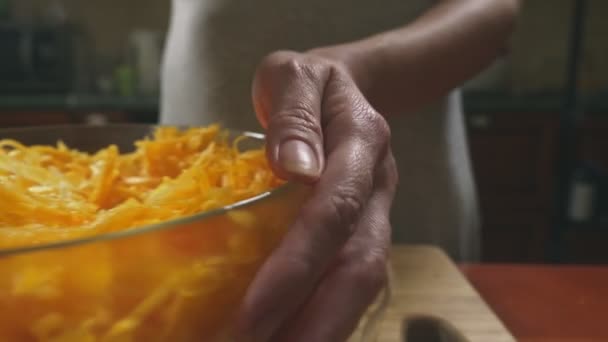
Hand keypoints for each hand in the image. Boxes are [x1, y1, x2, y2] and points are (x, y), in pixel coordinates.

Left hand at [235, 50, 397, 340]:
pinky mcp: (361, 232)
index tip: (254, 312)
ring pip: (360, 283)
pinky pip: (348, 281)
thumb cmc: (308, 83)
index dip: (298, 266)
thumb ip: (294, 116)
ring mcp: (374, 213)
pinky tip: (285, 336)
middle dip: (314, 321)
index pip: (334, 213)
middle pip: (359, 266)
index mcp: (362, 143)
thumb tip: (292, 169)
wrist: (345, 89)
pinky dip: (321, 317)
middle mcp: (376, 187)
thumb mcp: (293, 76)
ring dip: (320, 329)